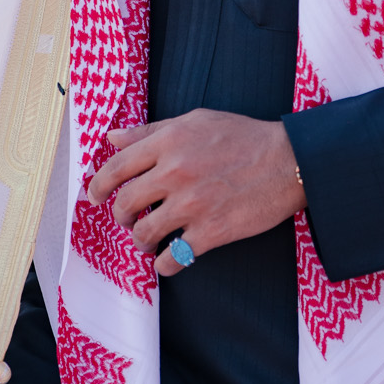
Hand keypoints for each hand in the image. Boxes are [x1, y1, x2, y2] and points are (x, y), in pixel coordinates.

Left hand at [87, 109, 305, 277]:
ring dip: (140, 241)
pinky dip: (164, 263)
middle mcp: (175, 172)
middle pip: (125, 204)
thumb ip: (151, 130)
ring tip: (148, 240)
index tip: (94, 195)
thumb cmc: (244, 137)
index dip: (98, 185)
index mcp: (169, 142)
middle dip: (122, 216)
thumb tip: (113, 137)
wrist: (289, 161)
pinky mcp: (211, 232)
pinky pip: (171, 258)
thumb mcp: (196, 120)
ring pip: (143, 233)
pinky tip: (170, 258)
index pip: (116, 167)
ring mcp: (192, 204)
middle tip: (129, 220)